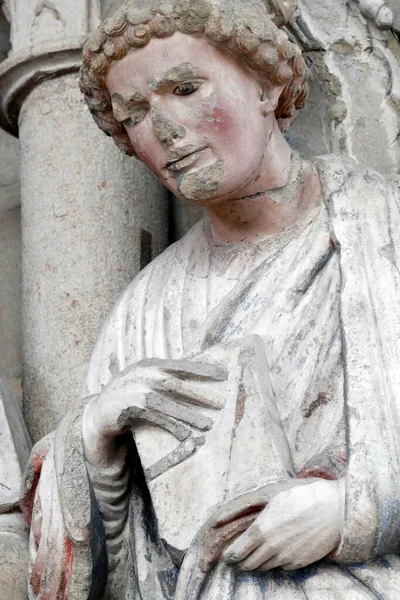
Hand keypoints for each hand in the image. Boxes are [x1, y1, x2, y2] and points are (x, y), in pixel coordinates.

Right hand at [82, 358, 228, 469]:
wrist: (100, 413)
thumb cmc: (129, 396)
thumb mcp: (146, 381)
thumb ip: (165, 378)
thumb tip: (198, 381)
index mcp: (149, 365)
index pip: (180, 365)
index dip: (202, 369)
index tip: (223, 374)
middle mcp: (141, 374)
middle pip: (175, 384)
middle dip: (199, 394)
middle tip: (221, 403)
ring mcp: (134, 391)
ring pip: (167, 403)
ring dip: (189, 415)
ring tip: (207, 424)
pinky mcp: (129, 409)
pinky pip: (155, 419)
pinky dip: (172, 427)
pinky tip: (186, 435)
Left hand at [222, 478, 344, 570]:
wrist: (333, 510)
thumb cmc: (302, 498)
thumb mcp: (273, 499)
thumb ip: (255, 513)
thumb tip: (240, 520)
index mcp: (262, 529)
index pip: (237, 551)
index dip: (229, 556)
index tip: (226, 557)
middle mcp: (272, 546)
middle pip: (248, 564)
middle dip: (239, 563)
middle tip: (236, 560)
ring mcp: (286, 557)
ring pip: (263, 567)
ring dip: (256, 564)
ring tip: (254, 557)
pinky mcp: (299, 563)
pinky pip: (281, 567)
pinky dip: (275, 563)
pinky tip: (277, 553)